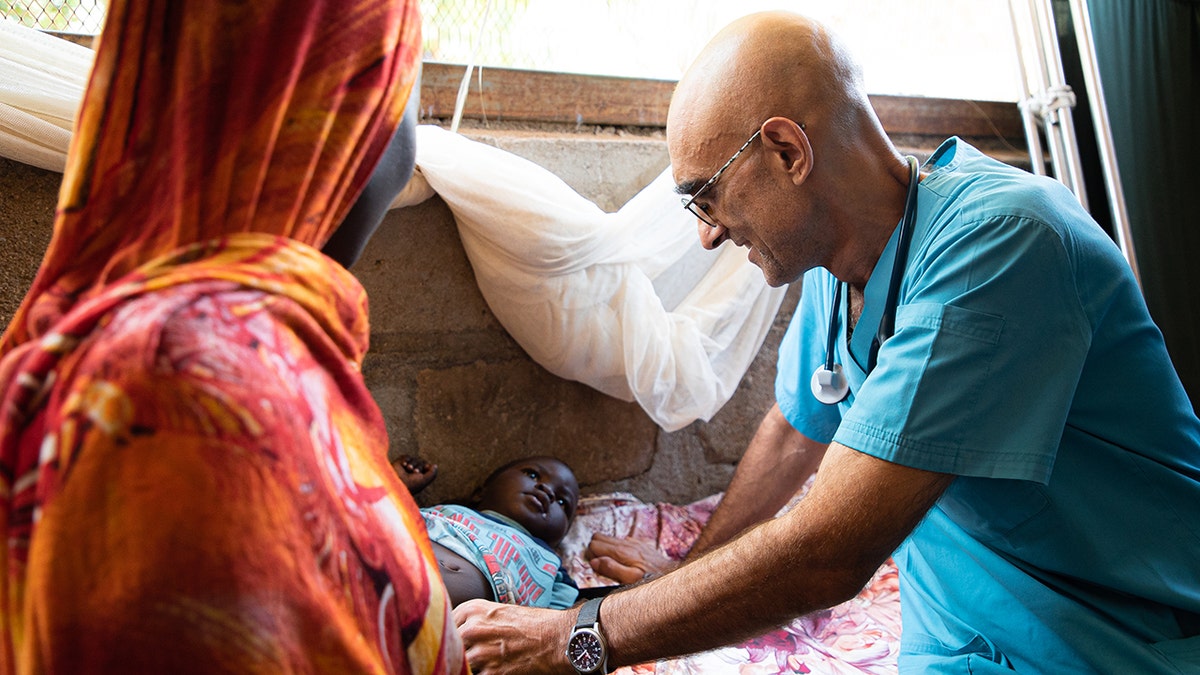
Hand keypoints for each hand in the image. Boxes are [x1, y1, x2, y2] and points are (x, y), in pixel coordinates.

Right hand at [391, 454, 437, 493]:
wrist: (396, 483)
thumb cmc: (411, 484)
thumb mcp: (424, 480)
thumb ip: (432, 473)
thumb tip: (435, 465)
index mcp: (419, 478)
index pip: (427, 467)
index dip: (427, 467)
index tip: (425, 469)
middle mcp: (412, 473)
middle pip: (422, 462)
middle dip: (419, 466)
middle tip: (414, 472)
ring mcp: (406, 468)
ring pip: (415, 459)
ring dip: (413, 463)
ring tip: (408, 469)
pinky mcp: (399, 463)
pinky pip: (407, 456)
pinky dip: (406, 459)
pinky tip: (403, 465)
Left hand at [454, 599, 573, 674]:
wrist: (556, 639)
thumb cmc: (532, 624)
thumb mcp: (499, 612)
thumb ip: (475, 620)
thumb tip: (459, 632)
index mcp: (474, 609)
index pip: (444, 623)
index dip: (450, 634)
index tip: (454, 639)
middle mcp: (473, 629)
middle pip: (449, 645)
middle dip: (456, 651)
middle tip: (468, 653)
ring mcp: (480, 653)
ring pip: (458, 663)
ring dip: (467, 665)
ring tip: (484, 660)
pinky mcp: (491, 673)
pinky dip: (480, 673)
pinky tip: (492, 669)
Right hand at [585, 534, 678, 584]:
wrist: (672, 574)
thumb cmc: (651, 579)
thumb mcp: (630, 579)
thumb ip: (612, 569)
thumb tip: (595, 561)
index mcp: (621, 552)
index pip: (595, 544)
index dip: (591, 555)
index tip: (594, 564)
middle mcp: (626, 543)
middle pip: (599, 537)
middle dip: (595, 548)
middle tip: (600, 563)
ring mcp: (633, 542)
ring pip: (609, 537)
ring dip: (605, 548)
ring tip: (609, 562)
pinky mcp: (639, 544)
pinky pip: (621, 540)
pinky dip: (616, 548)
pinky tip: (621, 559)